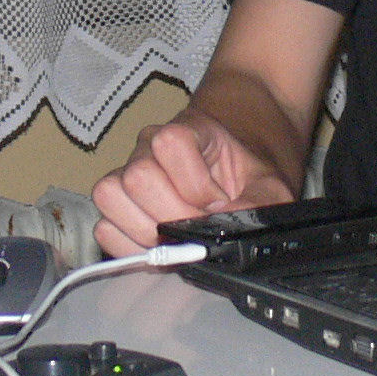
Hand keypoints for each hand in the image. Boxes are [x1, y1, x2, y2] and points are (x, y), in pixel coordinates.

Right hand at [93, 114, 295, 252]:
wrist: (241, 153)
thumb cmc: (252, 166)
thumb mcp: (271, 184)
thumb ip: (257, 206)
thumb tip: (228, 238)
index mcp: (189, 130)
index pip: (170, 143)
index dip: (195, 183)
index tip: (220, 200)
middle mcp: (149, 146)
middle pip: (137, 177)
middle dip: (172, 215)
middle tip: (198, 226)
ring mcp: (128, 172)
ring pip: (110, 196)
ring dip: (144, 228)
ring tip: (177, 235)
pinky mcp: (120, 204)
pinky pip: (104, 225)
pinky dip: (130, 245)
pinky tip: (161, 246)